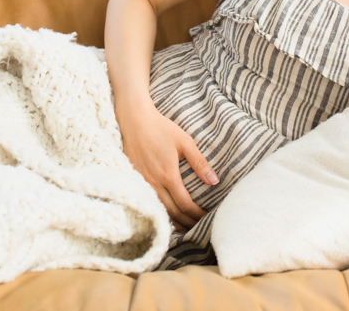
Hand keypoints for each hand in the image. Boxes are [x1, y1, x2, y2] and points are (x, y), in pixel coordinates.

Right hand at [115, 100, 218, 231]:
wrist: (134, 121)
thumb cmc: (161, 129)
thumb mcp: (184, 142)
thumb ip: (199, 162)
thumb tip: (214, 181)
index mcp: (168, 175)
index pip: (185, 204)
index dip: (197, 214)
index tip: (208, 217)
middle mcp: (154, 184)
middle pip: (173, 213)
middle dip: (188, 222)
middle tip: (200, 227)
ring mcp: (142, 184)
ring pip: (160, 211)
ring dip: (174, 222)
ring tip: (186, 227)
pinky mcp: (135, 181)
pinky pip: (149, 203)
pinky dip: (160, 213)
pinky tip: (167, 216)